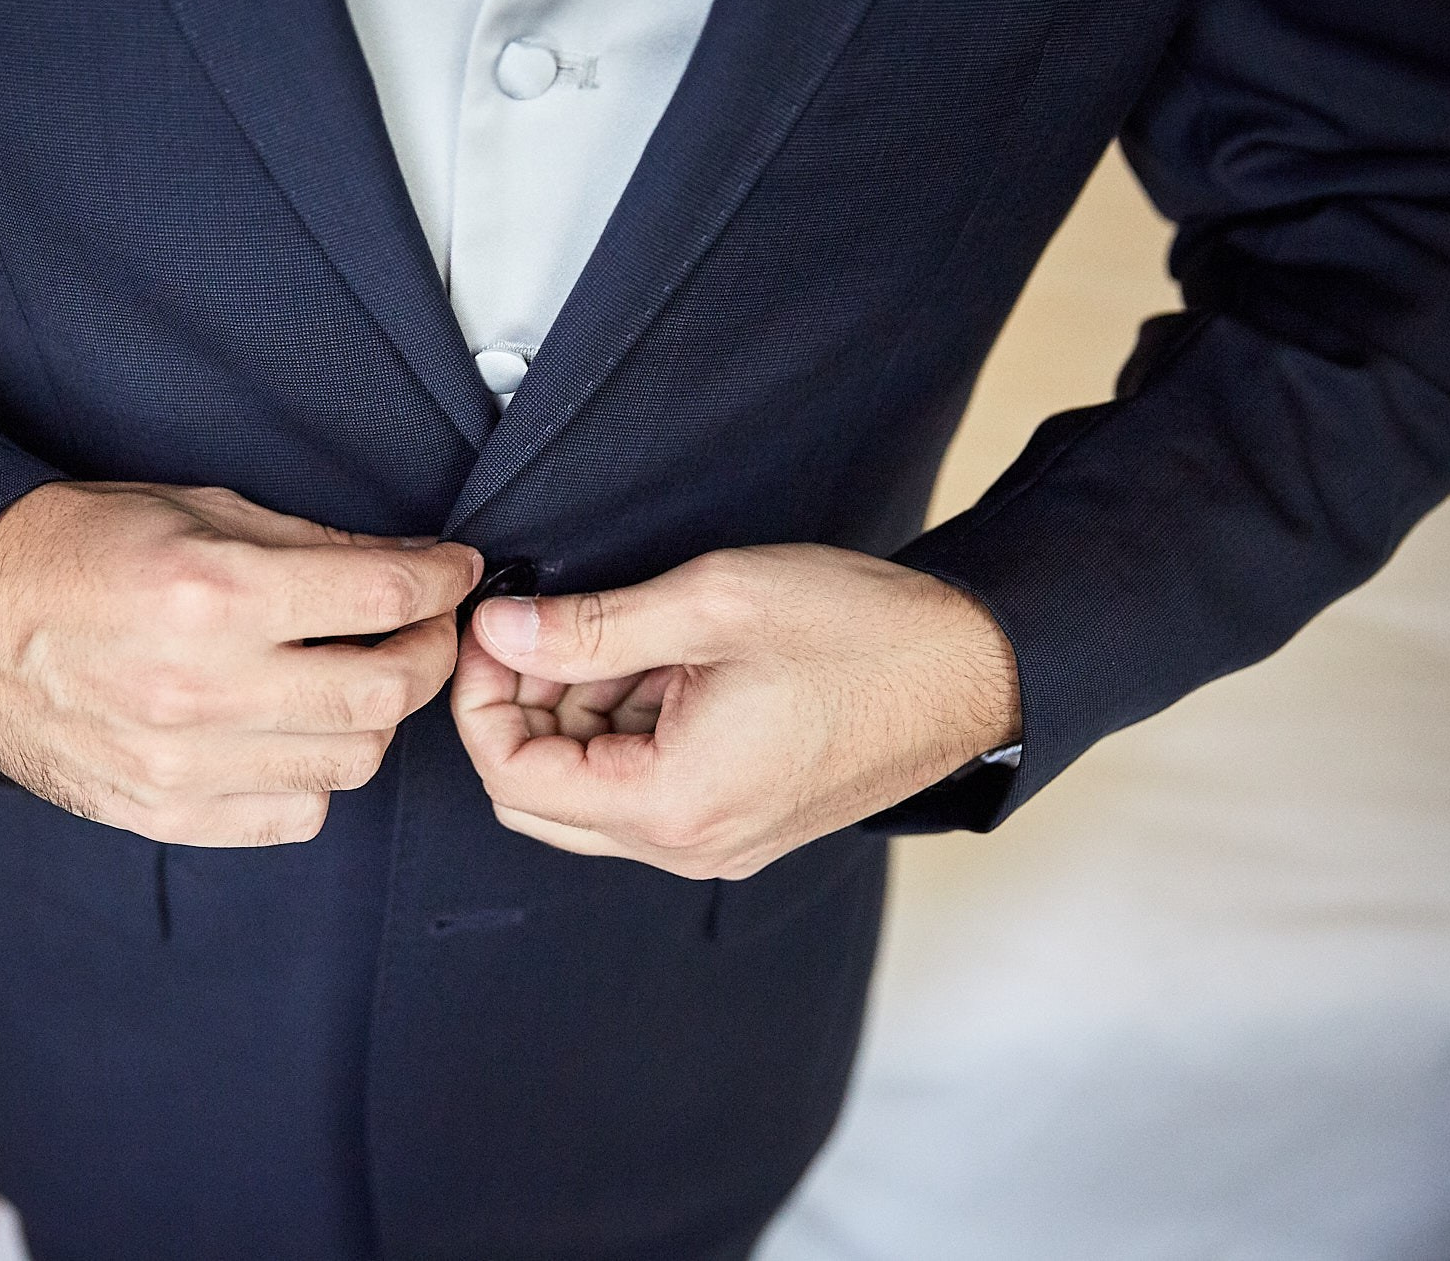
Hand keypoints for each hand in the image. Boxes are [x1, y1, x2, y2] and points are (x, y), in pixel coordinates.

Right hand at [0, 481, 481, 844]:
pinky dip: (317, 777)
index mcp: (212, 593)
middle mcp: (203, 688)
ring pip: (349, 762)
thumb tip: (405, 568)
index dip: (439, 582)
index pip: (379, 599)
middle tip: (425, 630)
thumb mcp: (195, 509)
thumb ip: (309, 545)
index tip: (453, 573)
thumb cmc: (73, 551)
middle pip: (383, 694)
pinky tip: (298, 733)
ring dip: (375, 717)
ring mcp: (183, 764)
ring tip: (359, 677)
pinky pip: (292, 816)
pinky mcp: (164, 813)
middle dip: (429, 654)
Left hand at [451, 544, 1020, 877]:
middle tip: (537, 627)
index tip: (487, 629)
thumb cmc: (859, 633)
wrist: (972, 670)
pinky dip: (621, 729)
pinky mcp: (740, 823)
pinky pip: (642, 790)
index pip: (514, 778)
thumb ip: (589, 625)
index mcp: (672, 804)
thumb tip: (496, 630)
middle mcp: (687, 846)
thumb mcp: (710, 604)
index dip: (477, 700)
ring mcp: (716, 842)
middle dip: (518, 709)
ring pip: (588, 793)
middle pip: (540, 798)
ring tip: (610, 632)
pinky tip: (651, 663)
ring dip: (573, 715)